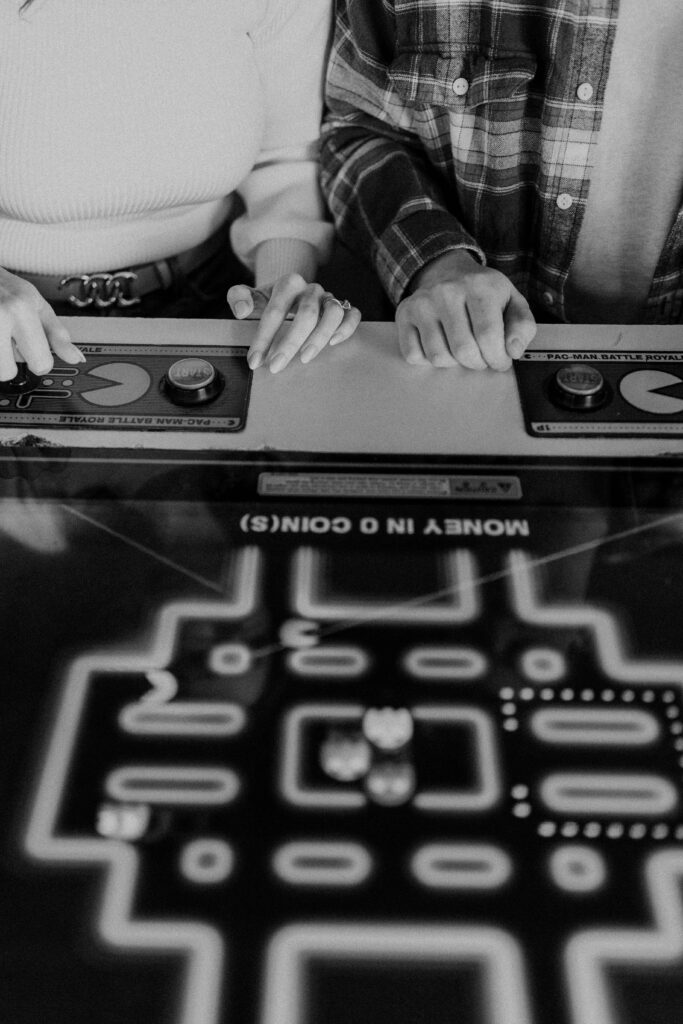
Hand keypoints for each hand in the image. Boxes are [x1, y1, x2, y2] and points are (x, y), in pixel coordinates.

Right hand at [0, 267, 84, 379]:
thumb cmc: (1, 286)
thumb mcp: (34, 302)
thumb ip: (55, 333)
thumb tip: (76, 358)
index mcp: (19, 309)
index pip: (40, 364)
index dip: (37, 360)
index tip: (30, 347)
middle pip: (7, 372)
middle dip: (6, 361)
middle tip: (4, 339)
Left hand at [227, 274, 360, 372]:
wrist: (292, 293)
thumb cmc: (270, 301)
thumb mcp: (252, 296)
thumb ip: (239, 296)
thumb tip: (241, 309)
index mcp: (289, 283)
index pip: (275, 310)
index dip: (263, 337)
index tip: (254, 360)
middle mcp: (312, 289)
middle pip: (307, 314)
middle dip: (290, 343)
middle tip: (276, 366)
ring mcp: (329, 298)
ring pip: (333, 313)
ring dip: (320, 337)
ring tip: (304, 358)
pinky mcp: (343, 308)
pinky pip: (352, 315)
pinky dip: (346, 328)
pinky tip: (333, 343)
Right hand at [396, 250, 536, 370]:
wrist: (447, 271)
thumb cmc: (482, 293)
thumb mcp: (512, 302)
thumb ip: (522, 326)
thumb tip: (513, 351)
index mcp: (480, 286)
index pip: (488, 336)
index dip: (497, 358)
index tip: (500, 361)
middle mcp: (447, 290)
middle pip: (463, 350)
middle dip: (478, 363)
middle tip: (482, 358)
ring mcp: (422, 302)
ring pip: (438, 357)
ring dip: (454, 363)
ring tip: (462, 350)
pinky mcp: (404, 314)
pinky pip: (414, 355)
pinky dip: (428, 360)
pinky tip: (440, 345)